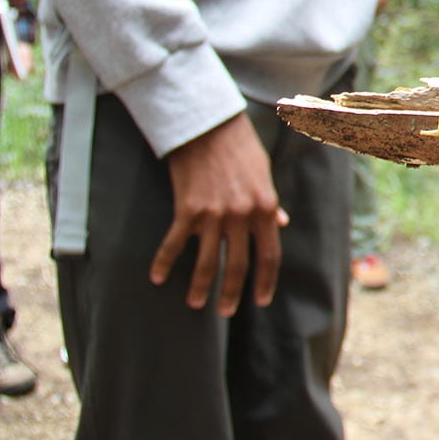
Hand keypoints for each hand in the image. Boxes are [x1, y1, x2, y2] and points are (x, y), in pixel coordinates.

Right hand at [151, 113, 288, 315]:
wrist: (208, 127)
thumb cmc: (240, 149)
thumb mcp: (265, 175)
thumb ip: (272, 204)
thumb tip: (281, 224)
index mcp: (266, 209)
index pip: (269, 255)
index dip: (265, 281)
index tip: (261, 300)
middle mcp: (242, 216)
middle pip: (238, 265)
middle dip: (232, 293)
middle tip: (225, 312)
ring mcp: (214, 215)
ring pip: (207, 262)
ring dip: (201, 286)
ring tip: (196, 303)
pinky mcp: (187, 210)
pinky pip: (175, 244)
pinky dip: (165, 262)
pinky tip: (157, 277)